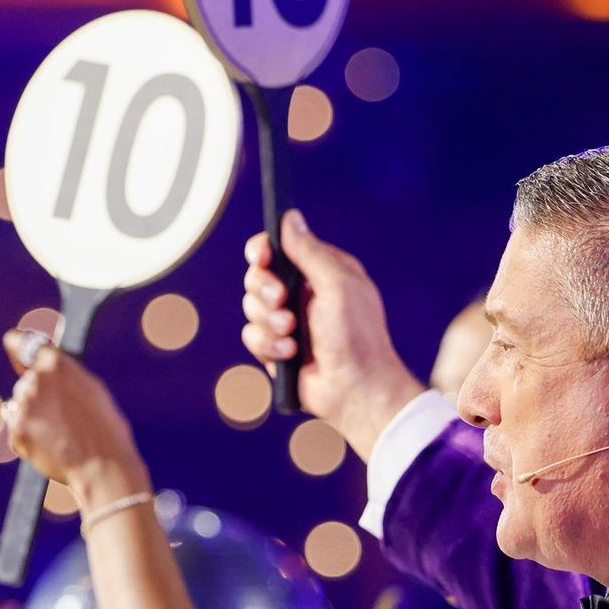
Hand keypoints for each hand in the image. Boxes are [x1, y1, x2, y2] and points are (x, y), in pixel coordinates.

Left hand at [2, 331, 150, 507]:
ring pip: (20, 406)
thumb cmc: (105, 428)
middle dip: (39, 394)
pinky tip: (53, 445)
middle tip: (64, 414)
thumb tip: (42, 370)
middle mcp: (35, 381)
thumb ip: (64, 375)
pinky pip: (18, 430)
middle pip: (26, 382)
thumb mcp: (91, 389)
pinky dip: (30, 437)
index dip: (17, 344)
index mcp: (57, 364)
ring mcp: (23, 407)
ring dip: (34, 416)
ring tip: (61, 433)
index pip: (20, 341)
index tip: (15, 347)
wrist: (102, 467)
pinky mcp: (16, 432)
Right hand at [242, 210, 423, 459]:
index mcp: (320, 272)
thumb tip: (289, 218)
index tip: (262, 258)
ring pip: (250, 307)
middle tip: (282, 301)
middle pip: (257, 276)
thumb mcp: (338, 285)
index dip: (263, 251)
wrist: (356, 390)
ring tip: (292, 335)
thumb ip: (310, 252)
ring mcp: (288, 321)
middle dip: (264, 290)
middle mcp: (302, 293)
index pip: (279, 248)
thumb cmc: (358, 336)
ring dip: (269, 322)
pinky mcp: (277, 348)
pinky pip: (252, 337)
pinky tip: (290, 354)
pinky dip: (269, 345)